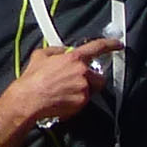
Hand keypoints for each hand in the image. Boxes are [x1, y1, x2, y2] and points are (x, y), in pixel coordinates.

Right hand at [6, 37, 122, 125]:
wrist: (29, 99)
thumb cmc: (33, 79)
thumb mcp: (41, 55)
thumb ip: (57, 50)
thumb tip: (63, 51)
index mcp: (73, 58)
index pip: (97, 47)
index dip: (110, 44)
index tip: (118, 44)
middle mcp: (82, 73)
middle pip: (98, 76)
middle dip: (91, 79)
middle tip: (76, 82)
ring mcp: (83, 88)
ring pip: (91, 89)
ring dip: (83, 90)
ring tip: (66, 91)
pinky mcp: (81, 103)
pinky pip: (84, 101)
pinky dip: (76, 101)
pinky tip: (63, 99)